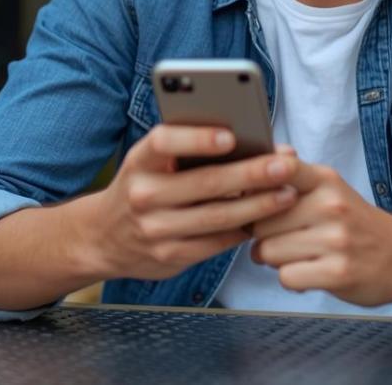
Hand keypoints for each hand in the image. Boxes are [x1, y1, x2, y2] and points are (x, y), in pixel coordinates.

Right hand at [84, 125, 300, 281]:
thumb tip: (246, 136)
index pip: (164, 143)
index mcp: (139, 161)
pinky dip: (244, 230)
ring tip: (288, 193)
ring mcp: (156, 229)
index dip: (198, 138)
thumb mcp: (150, 162)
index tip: (231, 135)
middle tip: (286, 164)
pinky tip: (267, 220)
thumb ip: (186, 150)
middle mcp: (143, 195)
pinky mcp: (170, 256)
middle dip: (251, 173)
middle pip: (205, 182)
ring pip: (217, 217)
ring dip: (258, 205)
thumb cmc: (142, 186)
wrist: (103, 237)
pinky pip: (216, 243)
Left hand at [249, 162, 391, 306]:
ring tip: (300, 256)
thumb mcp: (332, 189)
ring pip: (268, 252)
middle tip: (285, 239)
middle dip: (263, 236)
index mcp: (326, 180)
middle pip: (260, 222)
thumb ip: (295, 176)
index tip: (250, 194)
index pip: (282, 168)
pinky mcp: (337, 272)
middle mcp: (331, 205)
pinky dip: (292, 280)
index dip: (256, 181)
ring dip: (276, 260)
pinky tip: (310, 273)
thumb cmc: (358, 224)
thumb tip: (264, 158)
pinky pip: (286, 277)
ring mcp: (335, 239)